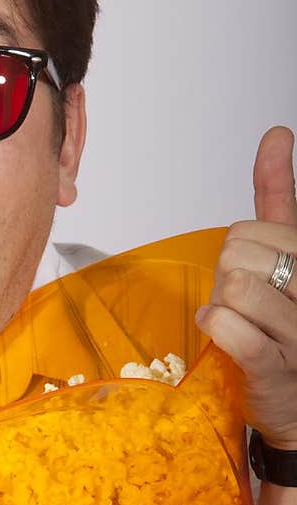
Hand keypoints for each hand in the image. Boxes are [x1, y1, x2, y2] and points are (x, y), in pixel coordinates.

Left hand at [196, 125, 296, 448]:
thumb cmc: (290, 324)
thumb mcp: (291, 254)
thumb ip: (281, 195)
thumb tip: (276, 134)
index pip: (252, 230)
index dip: (237, 252)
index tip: (257, 276)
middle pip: (238, 255)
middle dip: (226, 278)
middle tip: (245, 305)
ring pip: (236, 289)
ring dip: (220, 307)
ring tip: (237, 322)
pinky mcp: (277, 370)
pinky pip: (235, 331)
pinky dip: (216, 328)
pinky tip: (219, 333)